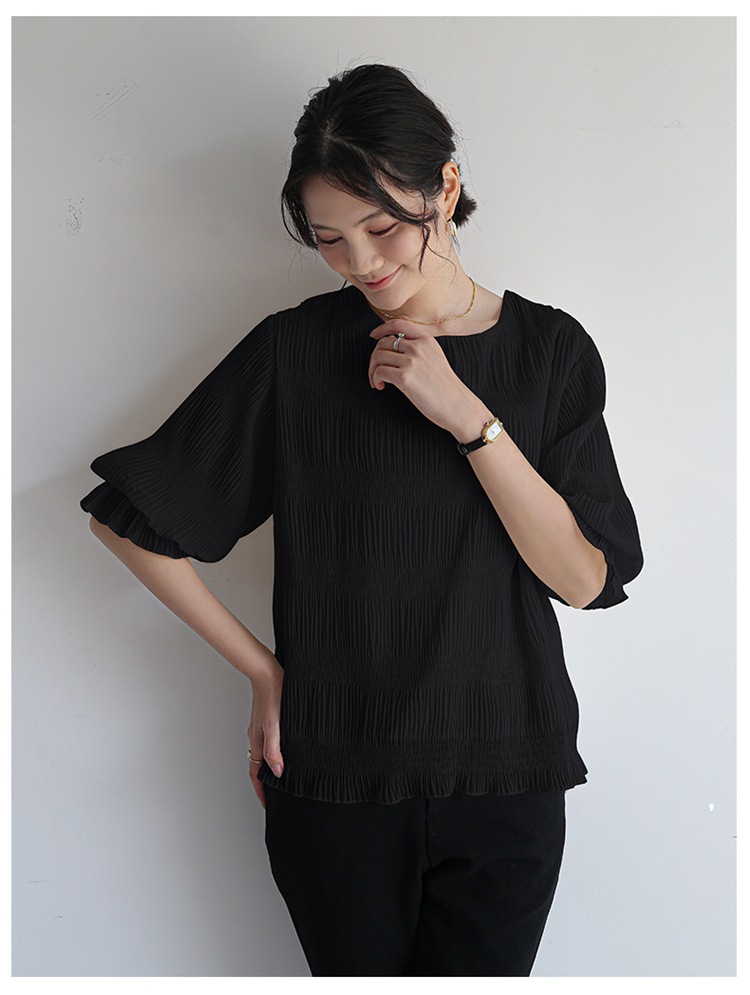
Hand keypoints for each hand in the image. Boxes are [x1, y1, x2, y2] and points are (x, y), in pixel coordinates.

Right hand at [247, 652, 284, 808]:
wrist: (268, 672)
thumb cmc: (272, 696)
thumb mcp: (275, 726)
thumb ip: (275, 749)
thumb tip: (277, 772)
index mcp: (257, 741)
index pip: (257, 773)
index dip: (262, 790)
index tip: (268, 805)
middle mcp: (257, 737)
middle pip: (259, 766)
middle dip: (265, 783)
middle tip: (277, 795)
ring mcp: (261, 728)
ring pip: (264, 754)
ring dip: (270, 768)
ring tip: (282, 778)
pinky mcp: (268, 719)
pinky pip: (270, 742)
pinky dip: (275, 752)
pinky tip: (286, 750)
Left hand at [368, 318, 476, 433]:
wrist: (458, 405)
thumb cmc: (446, 388)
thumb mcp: (436, 358)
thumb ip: (419, 349)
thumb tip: (395, 348)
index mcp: (426, 340)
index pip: (398, 324)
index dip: (381, 329)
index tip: (373, 336)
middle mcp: (418, 347)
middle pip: (383, 343)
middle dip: (374, 357)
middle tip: (375, 370)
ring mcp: (412, 361)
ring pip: (378, 356)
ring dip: (373, 370)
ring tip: (378, 381)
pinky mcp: (405, 378)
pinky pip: (379, 371)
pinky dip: (375, 379)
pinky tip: (381, 387)